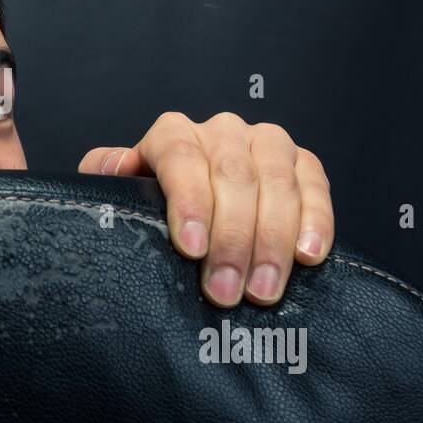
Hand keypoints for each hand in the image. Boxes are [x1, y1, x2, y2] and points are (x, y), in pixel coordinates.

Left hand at [79, 112, 333, 306]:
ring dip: (271, 241)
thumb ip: (106, 176)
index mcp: (173, 133)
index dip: (188, 200)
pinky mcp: (303, 163)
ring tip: (261, 291)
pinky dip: (316, 221)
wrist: (194, 209)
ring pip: (277, 183)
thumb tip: (111, 166)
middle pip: (233, 176)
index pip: (180, 154)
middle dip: (231, 239)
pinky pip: (316, 185)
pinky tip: (308, 257)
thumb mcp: (124, 195)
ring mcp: (266, 143)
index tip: (191, 249)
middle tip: (224, 292)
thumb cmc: (155, 208)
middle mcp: (222, 131)